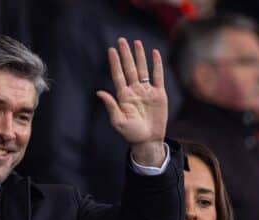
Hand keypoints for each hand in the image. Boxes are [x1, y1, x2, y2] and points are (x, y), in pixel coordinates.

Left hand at [97, 38, 167, 166]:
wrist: (147, 140)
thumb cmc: (131, 133)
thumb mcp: (118, 121)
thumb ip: (110, 106)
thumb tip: (99, 92)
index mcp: (123, 96)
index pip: (118, 75)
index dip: (115, 63)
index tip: (111, 50)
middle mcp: (134, 91)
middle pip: (129, 68)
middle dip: (125, 55)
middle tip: (121, 40)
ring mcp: (146, 91)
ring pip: (142, 69)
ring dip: (139, 56)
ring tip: (136, 42)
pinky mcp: (159, 94)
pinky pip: (157, 76)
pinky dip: (156, 65)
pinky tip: (154, 53)